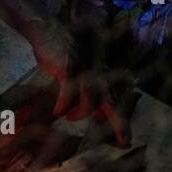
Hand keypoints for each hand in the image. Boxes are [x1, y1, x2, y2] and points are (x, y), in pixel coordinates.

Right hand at [27, 19, 129, 146]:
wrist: (46, 30)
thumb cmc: (61, 51)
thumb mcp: (78, 70)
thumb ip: (86, 88)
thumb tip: (93, 110)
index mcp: (100, 73)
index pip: (115, 98)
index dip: (121, 119)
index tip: (125, 138)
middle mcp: (96, 72)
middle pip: (111, 101)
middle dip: (119, 123)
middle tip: (124, 142)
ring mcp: (83, 70)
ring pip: (89, 101)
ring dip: (79, 113)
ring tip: (69, 117)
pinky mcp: (68, 68)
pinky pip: (68, 94)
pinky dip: (63, 106)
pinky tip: (58, 111)